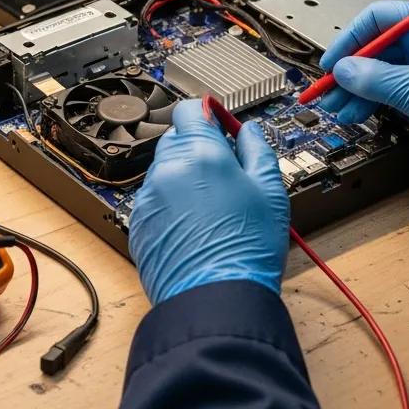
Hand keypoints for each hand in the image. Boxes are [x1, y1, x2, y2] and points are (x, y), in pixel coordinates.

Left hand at [130, 100, 288, 305]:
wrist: (216, 298)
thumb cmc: (246, 249)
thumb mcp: (270, 190)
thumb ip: (257, 149)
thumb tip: (248, 131)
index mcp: (200, 153)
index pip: (190, 109)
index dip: (206, 115)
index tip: (217, 124)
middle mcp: (168, 170)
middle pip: (177, 139)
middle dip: (197, 148)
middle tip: (223, 173)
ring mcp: (149, 198)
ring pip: (165, 171)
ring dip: (183, 177)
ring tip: (211, 207)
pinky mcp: (138, 224)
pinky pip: (154, 201)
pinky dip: (170, 205)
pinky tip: (194, 226)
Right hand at [318, 1, 408, 177]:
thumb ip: (376, 80)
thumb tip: (343, 71)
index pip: (377, 18)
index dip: (348, 41)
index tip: (330, 63)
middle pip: (377, 45)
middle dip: (351, 71)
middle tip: (327, 91)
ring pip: (383, 68)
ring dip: (359, 88)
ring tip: (339, 108)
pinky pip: (395, 83)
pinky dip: (376, 97)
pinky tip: (358, 111)